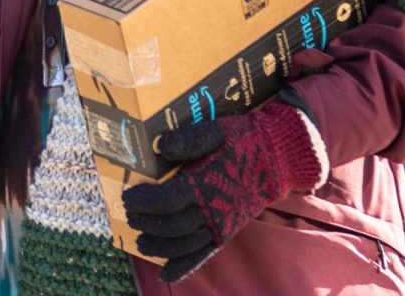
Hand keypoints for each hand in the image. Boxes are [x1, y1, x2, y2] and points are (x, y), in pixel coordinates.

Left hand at [121, 99, 326, 283]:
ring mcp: (219, 224)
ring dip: (159, 246)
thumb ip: (189, 139)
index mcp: (205, 182)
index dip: (144, 201)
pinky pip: (203, 254)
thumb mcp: (214, 130)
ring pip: (184, 244)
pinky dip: (184, 266)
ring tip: (142, 241)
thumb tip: (161, 146)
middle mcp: (211, 208)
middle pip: (172, 225)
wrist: (275, 159)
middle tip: (130, 215)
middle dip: (147, 222)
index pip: (167, 200)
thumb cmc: (242, 141)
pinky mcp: (225, 232)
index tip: (129, 196)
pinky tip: (167, 275)